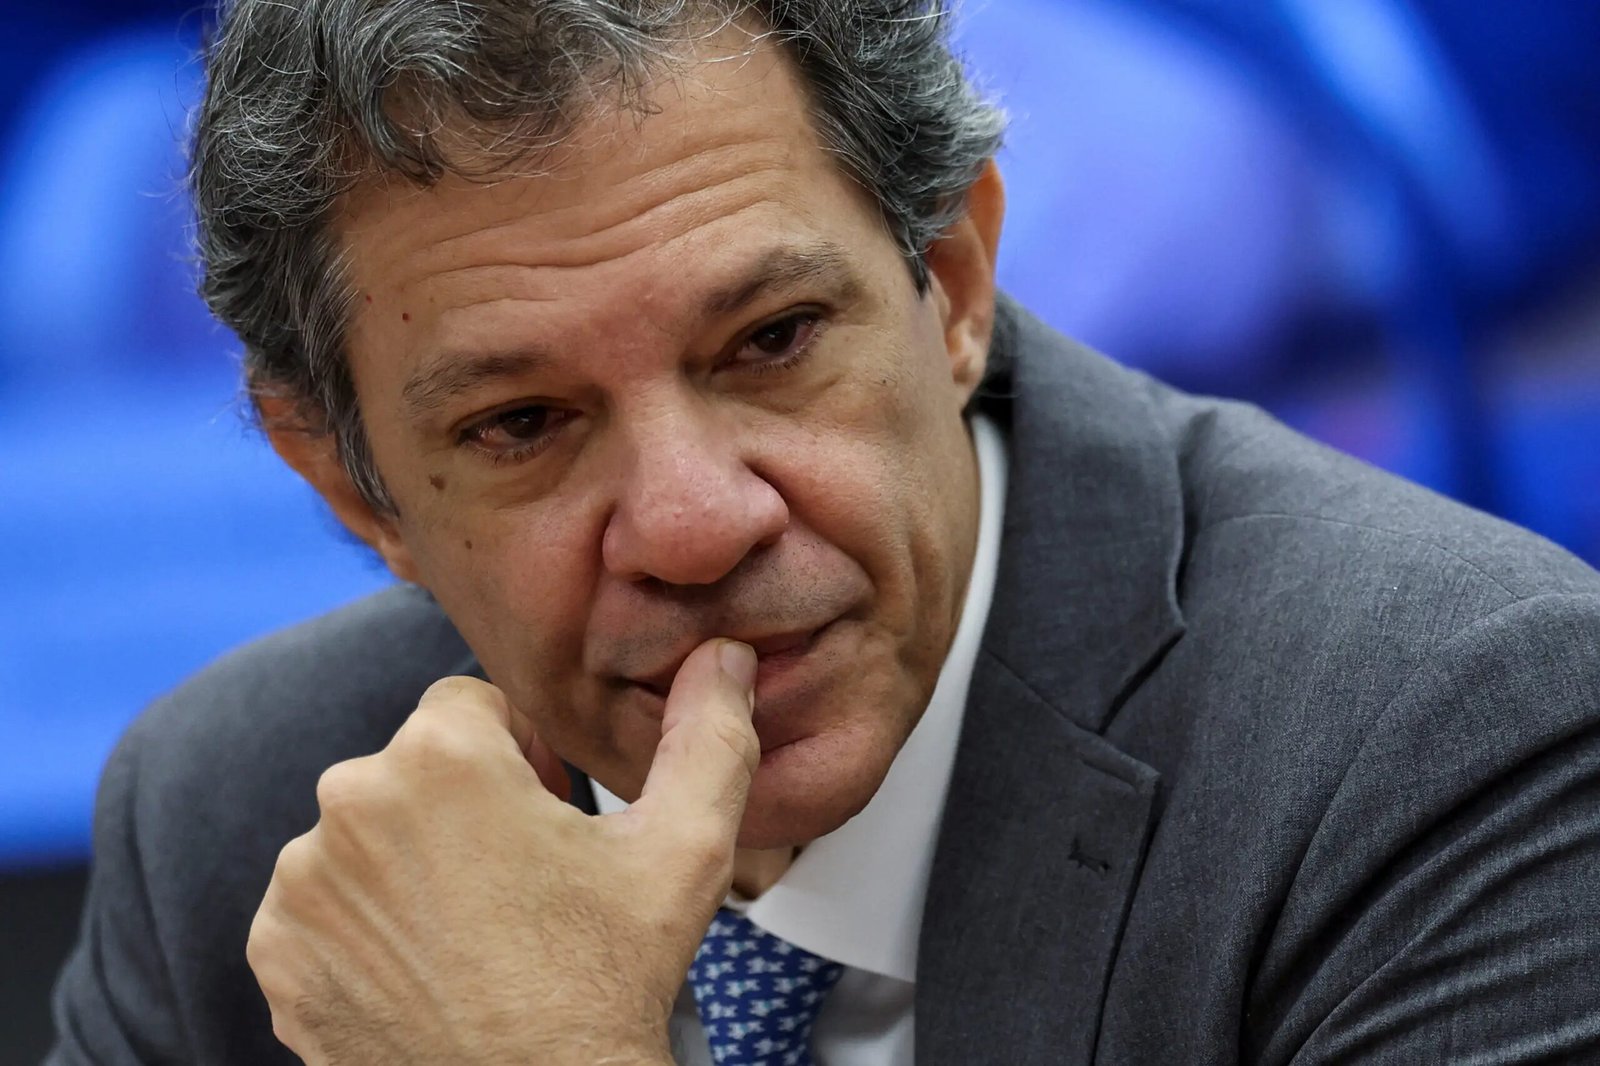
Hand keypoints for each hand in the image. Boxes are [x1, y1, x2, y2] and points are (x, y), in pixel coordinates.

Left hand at [246, 638, 760, 1065]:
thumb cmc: (607, 983)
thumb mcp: (684, 850)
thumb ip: (707, 736)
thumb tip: (724, 653)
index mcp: (440, 758)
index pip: (471, 704)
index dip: (519, 754)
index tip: (549, 814)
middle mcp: (348, 805)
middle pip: (415, 767)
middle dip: (465, 804)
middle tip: (525, 879)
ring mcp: (302, 886)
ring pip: (369, 834)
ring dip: (414, 862)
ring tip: (478, 929)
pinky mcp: (278, 954)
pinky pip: (325, 905)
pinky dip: (367, 925)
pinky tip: (427, 966)